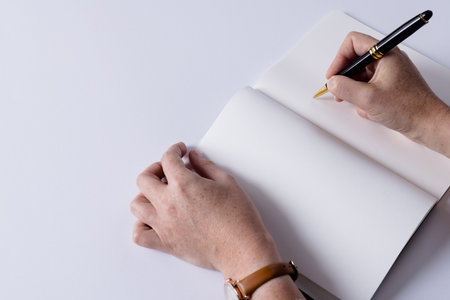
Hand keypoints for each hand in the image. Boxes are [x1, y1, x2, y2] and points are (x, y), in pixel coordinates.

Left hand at [130, 142, 280, 278]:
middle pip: (144, 179)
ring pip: (137, 205)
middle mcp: (169, 203)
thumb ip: (206, 166)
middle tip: (167, 171)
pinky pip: (139, 235)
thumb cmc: (239, 219)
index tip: (180, 151)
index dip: (174, 150)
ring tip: (158, 194)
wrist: (242, 250)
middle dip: (155, 169)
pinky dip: (141, 226)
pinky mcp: (166, 243)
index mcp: (184, 185)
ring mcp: (164, 225)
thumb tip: (194, 158)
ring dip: (145, 195)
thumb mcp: (227, 182)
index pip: (168, 159)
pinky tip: (153, 220)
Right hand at [326, 32, 449, 156]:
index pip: (353, 43)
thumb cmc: (409, 108)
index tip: (334, 75)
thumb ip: (344, 88)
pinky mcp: (389, 85)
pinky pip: (368, 86)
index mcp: (385, 54)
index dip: (339, 58)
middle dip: (344, 76)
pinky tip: (367, 108)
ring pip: (360, 74)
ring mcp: (389, 72)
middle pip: (355, 59)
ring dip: (352, 88)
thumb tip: (332, 82)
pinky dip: (362, 96)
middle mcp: (388, 60)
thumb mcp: (368, 98)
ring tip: (353, 101)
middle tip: (338, 88)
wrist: (427, 124)